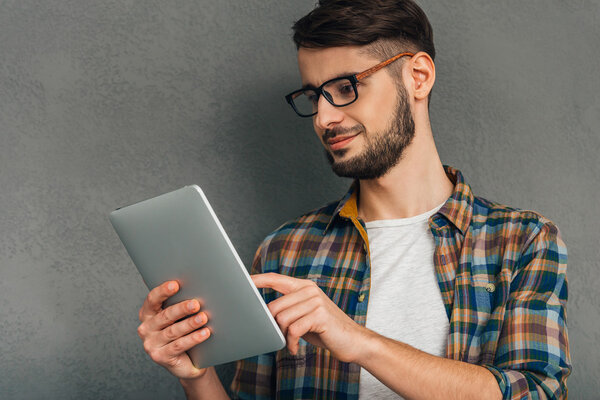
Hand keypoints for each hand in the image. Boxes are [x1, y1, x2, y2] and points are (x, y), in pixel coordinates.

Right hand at [137, 280, 211, 378]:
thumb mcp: (178, 317)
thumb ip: (179, 304)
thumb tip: (196, 286)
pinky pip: (179, 345)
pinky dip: (193, 338)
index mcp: (147, 314)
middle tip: (196, 304)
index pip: (152, 300)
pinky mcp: (159, 356)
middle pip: (165, 315)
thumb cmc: (183, 333)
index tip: (175, 285)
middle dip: (181, 309)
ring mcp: (151, 344)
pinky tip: (204, 333)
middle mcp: (146, 328)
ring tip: (203, 318)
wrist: (186, 361)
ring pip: (173, 331)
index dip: (163, 291)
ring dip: (190, 324)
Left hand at [252, 273, 366, 362]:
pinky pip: (293, 330)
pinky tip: (295, 348)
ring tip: (291, 342)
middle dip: (274, 326)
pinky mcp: (320, 315)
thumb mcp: (304, 314)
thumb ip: (288, 308)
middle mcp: (309, 290)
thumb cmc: (324, 329)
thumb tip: (264, 312)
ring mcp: (315, 301)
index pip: (276, 279)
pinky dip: (291, 343)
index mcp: (304, 286)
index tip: (244, 281)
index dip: (258, 279)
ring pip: (282, 319)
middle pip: (274, 306)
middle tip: (283, 337)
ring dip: (284, 336)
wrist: (352, 340)